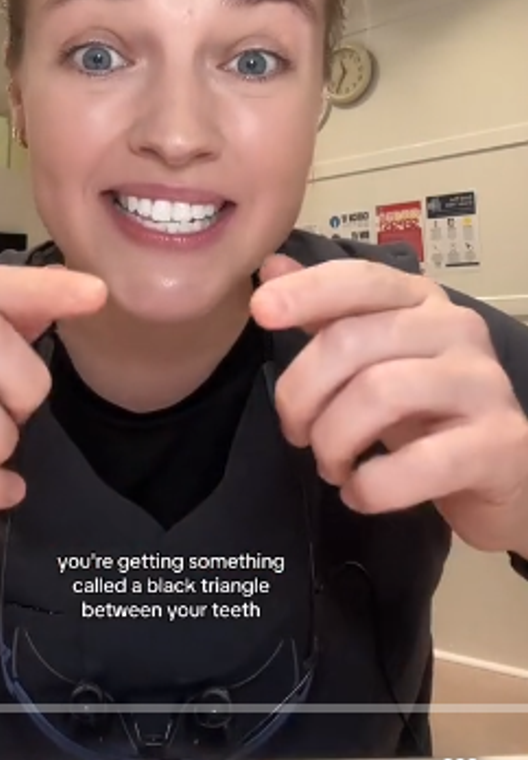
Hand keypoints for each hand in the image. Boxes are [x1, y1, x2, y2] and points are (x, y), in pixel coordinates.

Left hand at [250, 255, 527, 554]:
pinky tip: (360, 493)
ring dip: (333, 441)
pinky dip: (372, 485)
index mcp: (420, 301)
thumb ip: (326, 313)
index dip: (307, 290)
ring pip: (379, 394)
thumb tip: (271, 269)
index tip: (259, 310)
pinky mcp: (499, 442)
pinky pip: (418, 463)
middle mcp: (457, 329)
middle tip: (295, 433)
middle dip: (302, 393)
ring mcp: (483, 383)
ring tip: (330, 466)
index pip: (360, 279)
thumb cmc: (427, 410)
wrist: (503, 474)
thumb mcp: (372, 357)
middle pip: (352, 340)